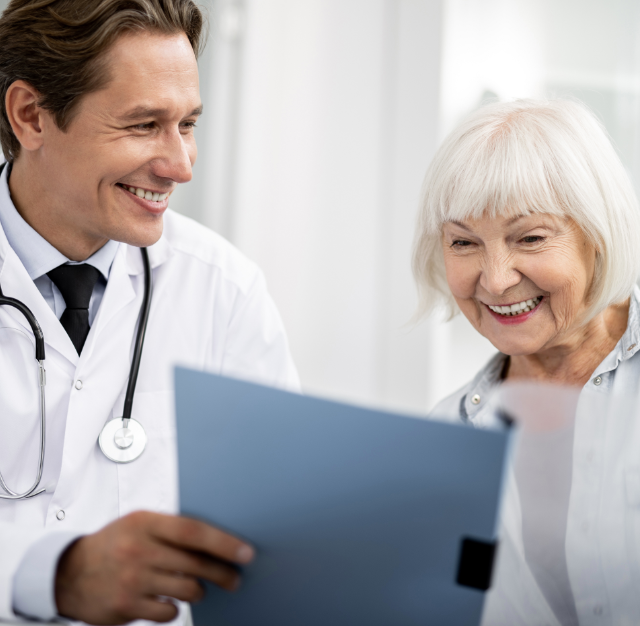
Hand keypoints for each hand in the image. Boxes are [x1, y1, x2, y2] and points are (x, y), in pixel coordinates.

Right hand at [54, 511, 253, 624]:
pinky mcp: (126, 606)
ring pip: (186, 589)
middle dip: (222, 572)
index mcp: (145, 523)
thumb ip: (172, 528)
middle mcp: (139, 549)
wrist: (69, 573)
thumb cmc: (114, 543)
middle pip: (195, 563)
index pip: (193, 531)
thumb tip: (217, 539)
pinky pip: (168, 612)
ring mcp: (132, 580)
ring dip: (200, 590)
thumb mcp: (139, 523)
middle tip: (235, 578)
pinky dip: (175, 608)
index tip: (245, 552)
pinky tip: (170, 600)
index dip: (223, 543)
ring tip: (199, 587)